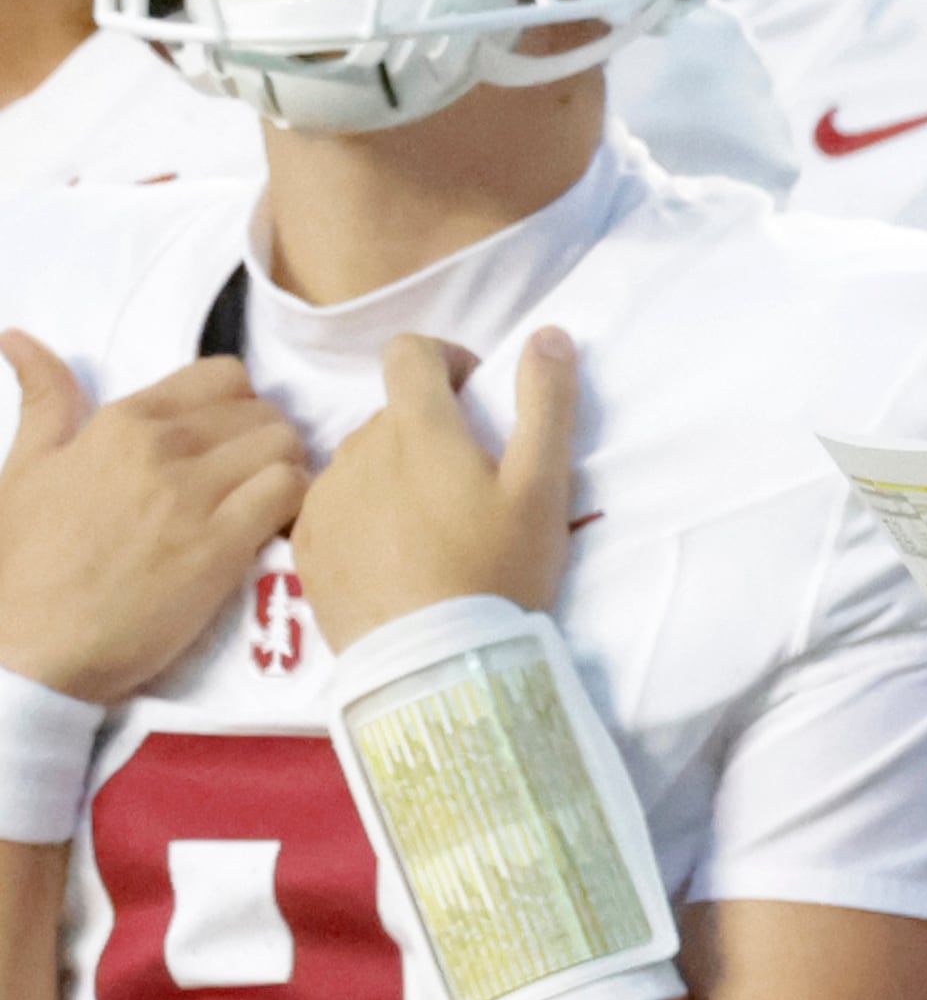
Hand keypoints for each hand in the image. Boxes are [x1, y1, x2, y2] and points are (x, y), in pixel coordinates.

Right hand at [0, 333, 307, 703]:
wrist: (26, 650)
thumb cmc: (24, 565)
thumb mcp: (22, 469)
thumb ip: (43, 400)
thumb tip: (17, 336)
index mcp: (121, 423)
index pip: (223, 376)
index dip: (239, 407)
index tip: (228, 444)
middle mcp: (161, 448)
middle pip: (264, 411)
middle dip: (267, 442)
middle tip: (250, 481)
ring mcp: (193, 496)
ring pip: (287, 446)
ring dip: (287, 471)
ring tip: (264, 505)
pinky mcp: (221, 546)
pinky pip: (293, 493)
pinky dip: (296, 506)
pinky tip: (273, 529)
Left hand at [292, 330, 580, 648]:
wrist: (433, 665)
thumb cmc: (497, 568)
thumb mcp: (543, 486)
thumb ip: (546, 402)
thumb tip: (548, 334)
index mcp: (416, 428)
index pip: (410, 352)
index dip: (446, 360)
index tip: (473, 398)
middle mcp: (357, 451)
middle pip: (393, 416)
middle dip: (429, 433)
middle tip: (468, 489)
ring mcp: (324, 500)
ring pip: (362, 462)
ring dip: (394, 476)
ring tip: (430, 531)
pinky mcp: (305, 546)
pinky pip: (334, 508)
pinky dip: (363, 517)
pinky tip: (394, 560)